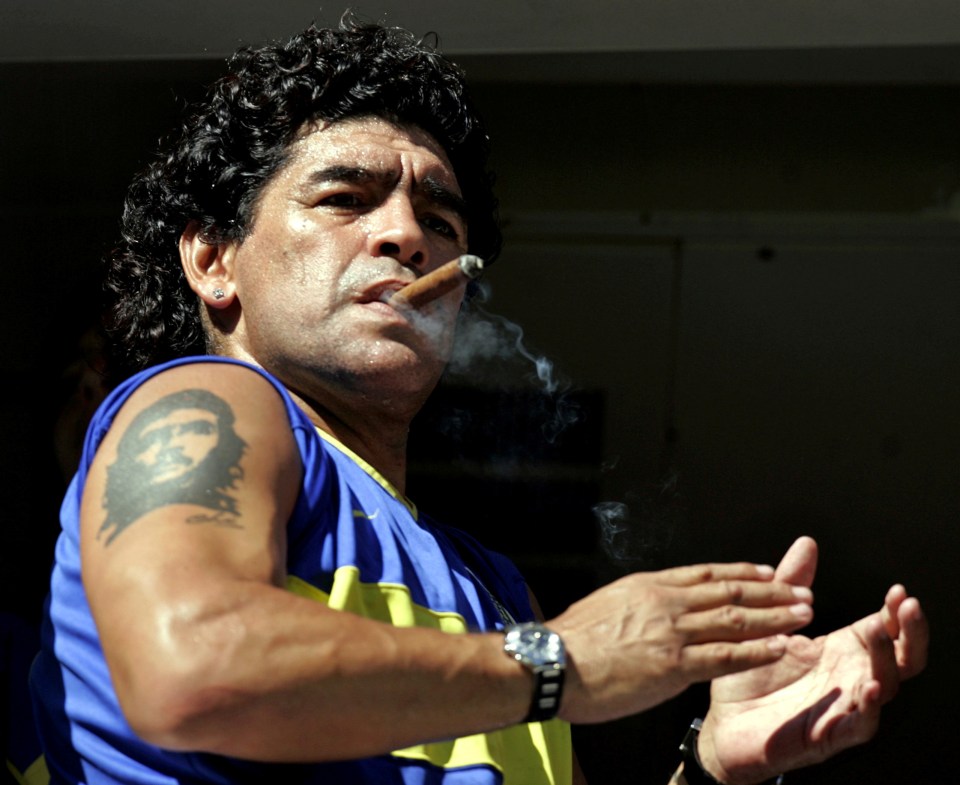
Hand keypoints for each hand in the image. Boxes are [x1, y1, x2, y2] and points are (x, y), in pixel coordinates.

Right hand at [551, 561, 814, 723]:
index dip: (741, 572)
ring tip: (804, 612)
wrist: (552, 661)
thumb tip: (649, 604)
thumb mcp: (606, 605)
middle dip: (770, 590)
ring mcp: (672, 631)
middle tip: (800, 589)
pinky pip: (726, 655)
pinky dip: (758, 650)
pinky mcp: (674, 664)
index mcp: (649, 586)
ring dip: (775, 615)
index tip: (767, 570)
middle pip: (729, 590)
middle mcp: (666, 602)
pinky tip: (782, 646)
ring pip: (736, 618)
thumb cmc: (570, 641)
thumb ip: (636, 604)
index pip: (706, 574)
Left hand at [697, 537, 928, 784]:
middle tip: (906, 606)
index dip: (897, 612)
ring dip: (885, 659)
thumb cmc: (750, 676)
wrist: (725, 723)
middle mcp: (849, 678)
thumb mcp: (769, 622)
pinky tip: (867, 687)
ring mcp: (844, 708)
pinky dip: (868, 707)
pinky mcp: (828, 735)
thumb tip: (807, 544)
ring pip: (884, 686)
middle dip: (910, 632)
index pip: (884, 629)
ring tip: (877, 631)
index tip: (899, 591)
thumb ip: (789, 585)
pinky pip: (860, 725)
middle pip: (900, 659)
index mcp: (840, 651)